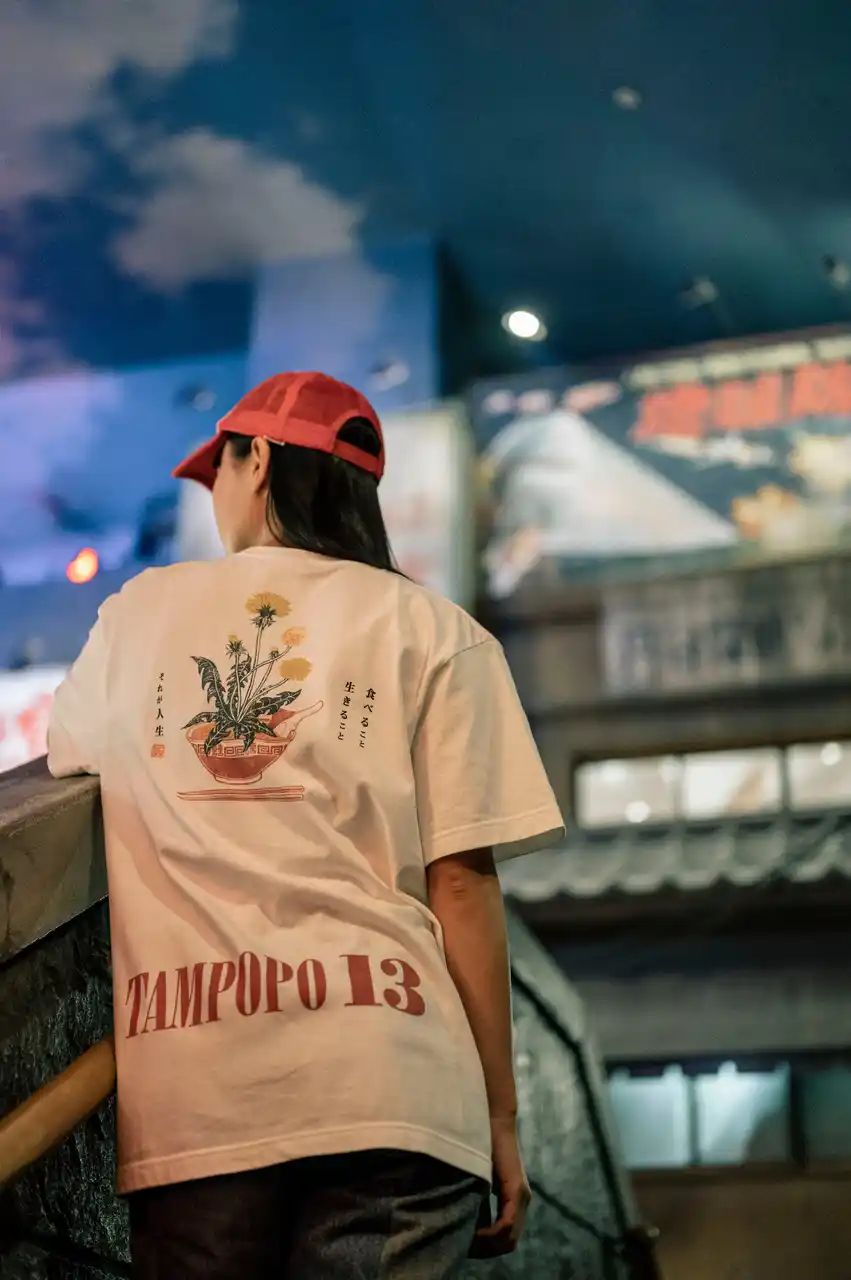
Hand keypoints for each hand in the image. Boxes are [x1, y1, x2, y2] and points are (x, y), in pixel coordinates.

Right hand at [469, 1116, 530, 1257]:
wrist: (493, 1119)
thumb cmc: (479, 1144)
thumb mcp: (475, 1178)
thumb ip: (473, 1198)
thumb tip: (458, 1223)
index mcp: (513, 1203)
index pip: (503, 1240)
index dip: (483, 1247)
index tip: (462, 1245)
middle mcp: (521, 1203)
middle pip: (506, 1244)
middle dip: (482, 1250)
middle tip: (461, 1246)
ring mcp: (521, 1198)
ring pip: (507, 1240)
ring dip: (485, 1244)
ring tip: (464, 1240)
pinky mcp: (517, 1191)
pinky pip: (506, 1226)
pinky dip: (490, 1234)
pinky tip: (474, 1231)